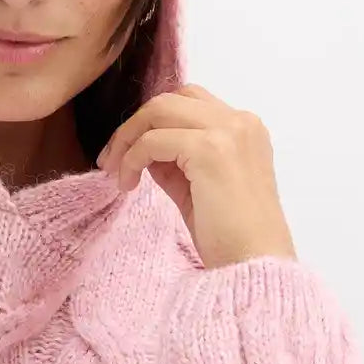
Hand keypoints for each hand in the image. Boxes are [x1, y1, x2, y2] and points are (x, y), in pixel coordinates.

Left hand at [96, 84, 297, 268]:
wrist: (254, 264)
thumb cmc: (230, 236)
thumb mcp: (197, 187)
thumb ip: (175, 160)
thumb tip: (141, 147)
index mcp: (244, 128)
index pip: (188, 102)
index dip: (151, 123)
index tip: (126, 155)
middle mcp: (240, 121)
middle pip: (170, 99)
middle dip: (133, 126)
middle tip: (110, 160)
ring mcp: (228, 132)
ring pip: (159, 110)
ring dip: (127, 138)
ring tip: (115, 172)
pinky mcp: (210, 150)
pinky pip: (153, 140)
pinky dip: (132, 159)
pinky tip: (127, 185)